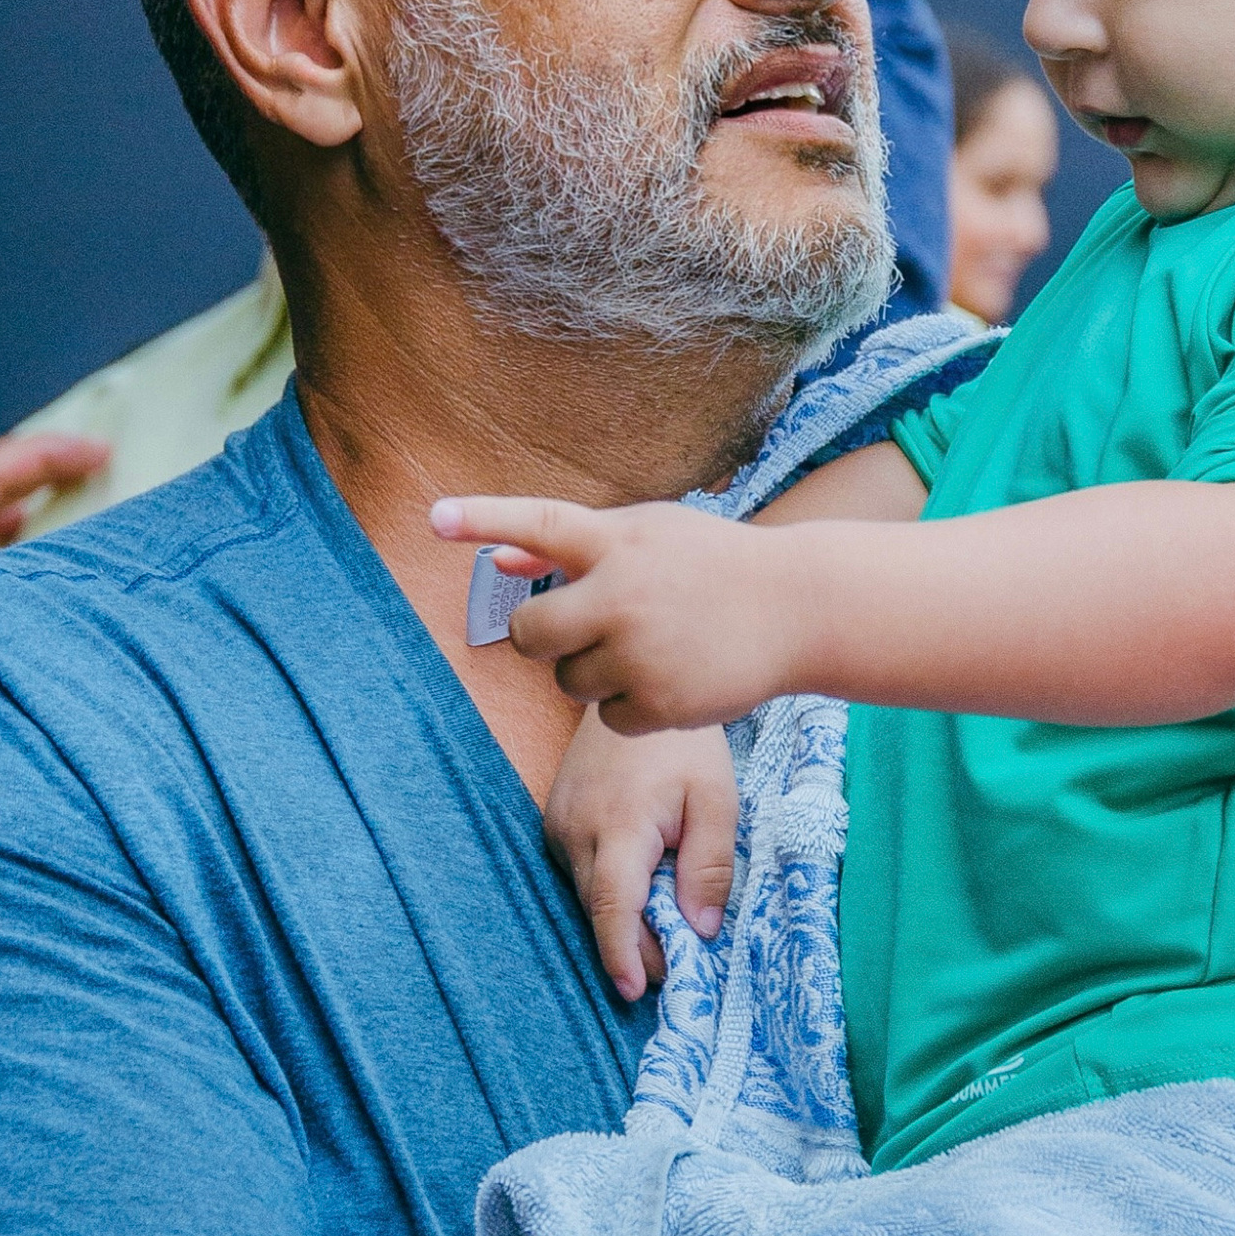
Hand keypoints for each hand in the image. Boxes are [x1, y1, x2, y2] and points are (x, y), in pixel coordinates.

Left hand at [430, 494, 801, 732]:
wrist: (801, 608)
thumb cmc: (713, 565)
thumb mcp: (650, 536)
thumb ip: (570, 549)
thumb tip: (496, 561)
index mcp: (620, 540)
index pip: (540, 524)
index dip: (483, 519)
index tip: (433, 517)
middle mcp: (624, 594)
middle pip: (533, 634)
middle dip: (545, 640)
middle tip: (583, 632)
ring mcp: (641, 652)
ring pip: (569, 682)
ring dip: (594, 673)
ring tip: (651, 650)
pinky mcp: (660, 703)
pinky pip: (608, 718)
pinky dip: (632, 708)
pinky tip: (673, 680)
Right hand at [544, 708, 739, 997]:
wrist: (633, 684)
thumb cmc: (683, 744)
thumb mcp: (716, 799)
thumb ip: (708, 865)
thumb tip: (700, 929)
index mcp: (618, 824)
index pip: (612, 906)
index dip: (622, 953)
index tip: (634, 991)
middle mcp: (574, 829)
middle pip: (598, 908)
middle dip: (634, 946)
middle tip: (675, 969)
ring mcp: (557, 825)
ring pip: (586, 893)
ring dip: (622, 917)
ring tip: (665, 928)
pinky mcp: (553, 820)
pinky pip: (580, 871)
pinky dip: (608, 890)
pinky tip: (641, 888)